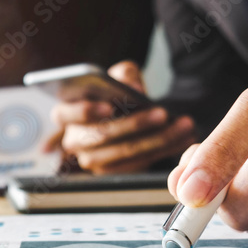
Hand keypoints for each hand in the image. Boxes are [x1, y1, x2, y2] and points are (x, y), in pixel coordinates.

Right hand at [46, 60, 195, 173]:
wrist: (132, 115)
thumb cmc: (120, 94)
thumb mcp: (121, 77)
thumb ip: (125, 75)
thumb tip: (134, 88)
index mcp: (66, 113)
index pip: (64, 114)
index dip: (85, 111)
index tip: (109, 106)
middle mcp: (74, 140)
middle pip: (100, 136)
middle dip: (134, 125)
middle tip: (162, 113)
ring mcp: (92, 160)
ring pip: (122, 153)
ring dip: (156, 140)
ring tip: (182, 125)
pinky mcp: (112, 172)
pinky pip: (138, 164)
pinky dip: (164, 150)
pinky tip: (184, 137)